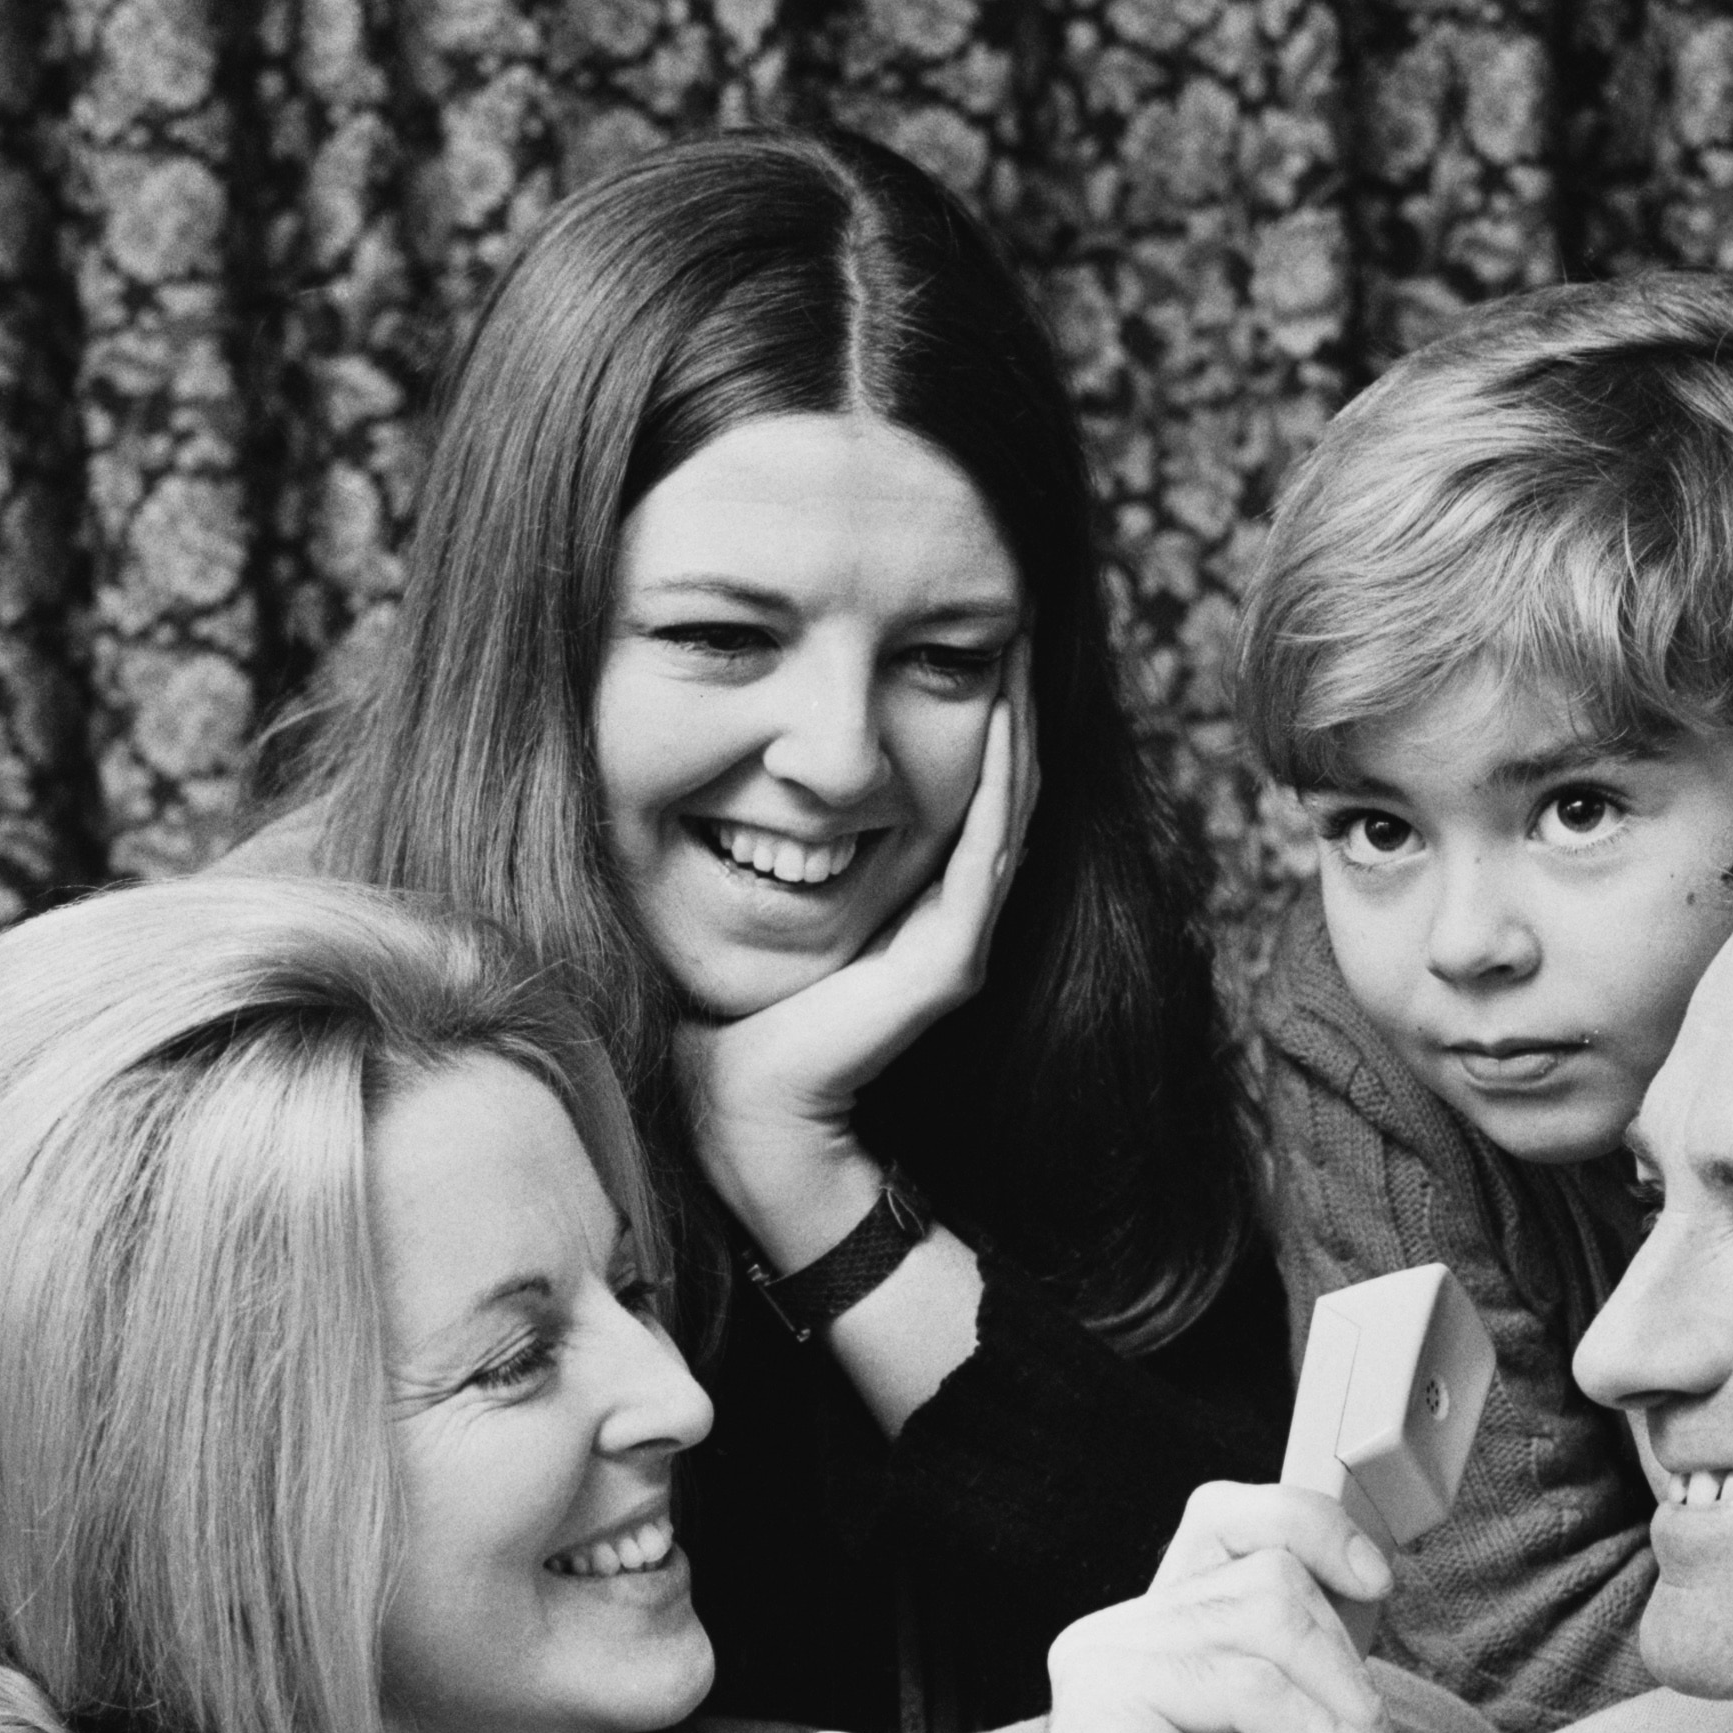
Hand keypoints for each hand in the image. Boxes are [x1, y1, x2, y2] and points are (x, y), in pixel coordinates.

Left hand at [676, 671, 1035, 1264]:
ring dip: (1017, 729)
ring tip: (1019, 650)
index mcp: (907, 907)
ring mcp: (955, 942)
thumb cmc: (724, 1023)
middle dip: (1006, 704)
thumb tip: (713, 773)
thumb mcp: (738, 903)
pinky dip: (998, 786)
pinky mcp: (949, 963)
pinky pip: (986, 855)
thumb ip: (750, 847)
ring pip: (1007, 814)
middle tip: (1011, 617)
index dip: (968, 717)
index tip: (960, 637)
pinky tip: (1001, 723)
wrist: (743, 1115)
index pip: (955, 794)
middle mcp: (944, 921)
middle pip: (998, 793)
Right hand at [972, 1481, 1422, 1732]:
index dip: (1312, 1524)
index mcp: (1159, 1639)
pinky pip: (1239, 1679)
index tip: (1377, 1583)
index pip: (1233, 1519)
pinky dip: (1316, 1731)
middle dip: (1342, 1642)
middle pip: (1262, 1555)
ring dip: (1340, 1697)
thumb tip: (1383, 1646)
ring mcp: (1104, 1660)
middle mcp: (1122, 1634)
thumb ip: (1306, 1695)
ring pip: (1259, 1611)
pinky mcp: (1101, 1702)